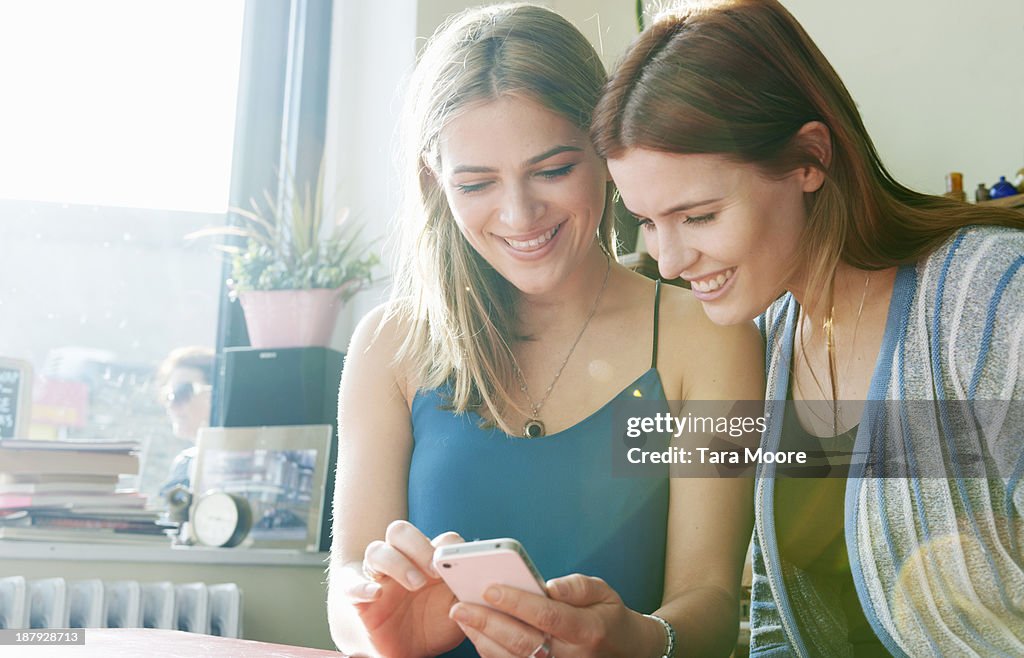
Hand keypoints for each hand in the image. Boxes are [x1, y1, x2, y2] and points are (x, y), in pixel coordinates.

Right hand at [338, 521, 466, 657]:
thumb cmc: (435, 625)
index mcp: (430, 560)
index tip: (459, 562)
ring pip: (377, 550)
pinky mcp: (358, 595)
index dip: (449, 546)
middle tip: (435, 570)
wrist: (408, 650)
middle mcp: (403, 560)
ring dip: (397, 563)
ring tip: (415, 584)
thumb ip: (467, 593)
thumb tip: (483, 582)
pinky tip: (376, 593)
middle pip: (401, 532)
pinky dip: (362, 586)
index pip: (439, 538)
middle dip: (419, 546)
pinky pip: (351, 583)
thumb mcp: (457, 610)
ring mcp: (379, 576)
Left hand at [449, 574, 662, 657]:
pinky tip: (474, 631)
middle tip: (460, 605)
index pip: (547, 616)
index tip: (490, 588)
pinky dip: (489, 650)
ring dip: (482, 638)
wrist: (624, 652)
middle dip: (488, 622)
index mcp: (586, 630)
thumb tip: (549, 585)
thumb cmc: (607, 616)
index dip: (517, 602)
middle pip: (522, 641)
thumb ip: (577, 587)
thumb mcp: (604, 593)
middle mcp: (569, 656)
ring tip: (461, 616)